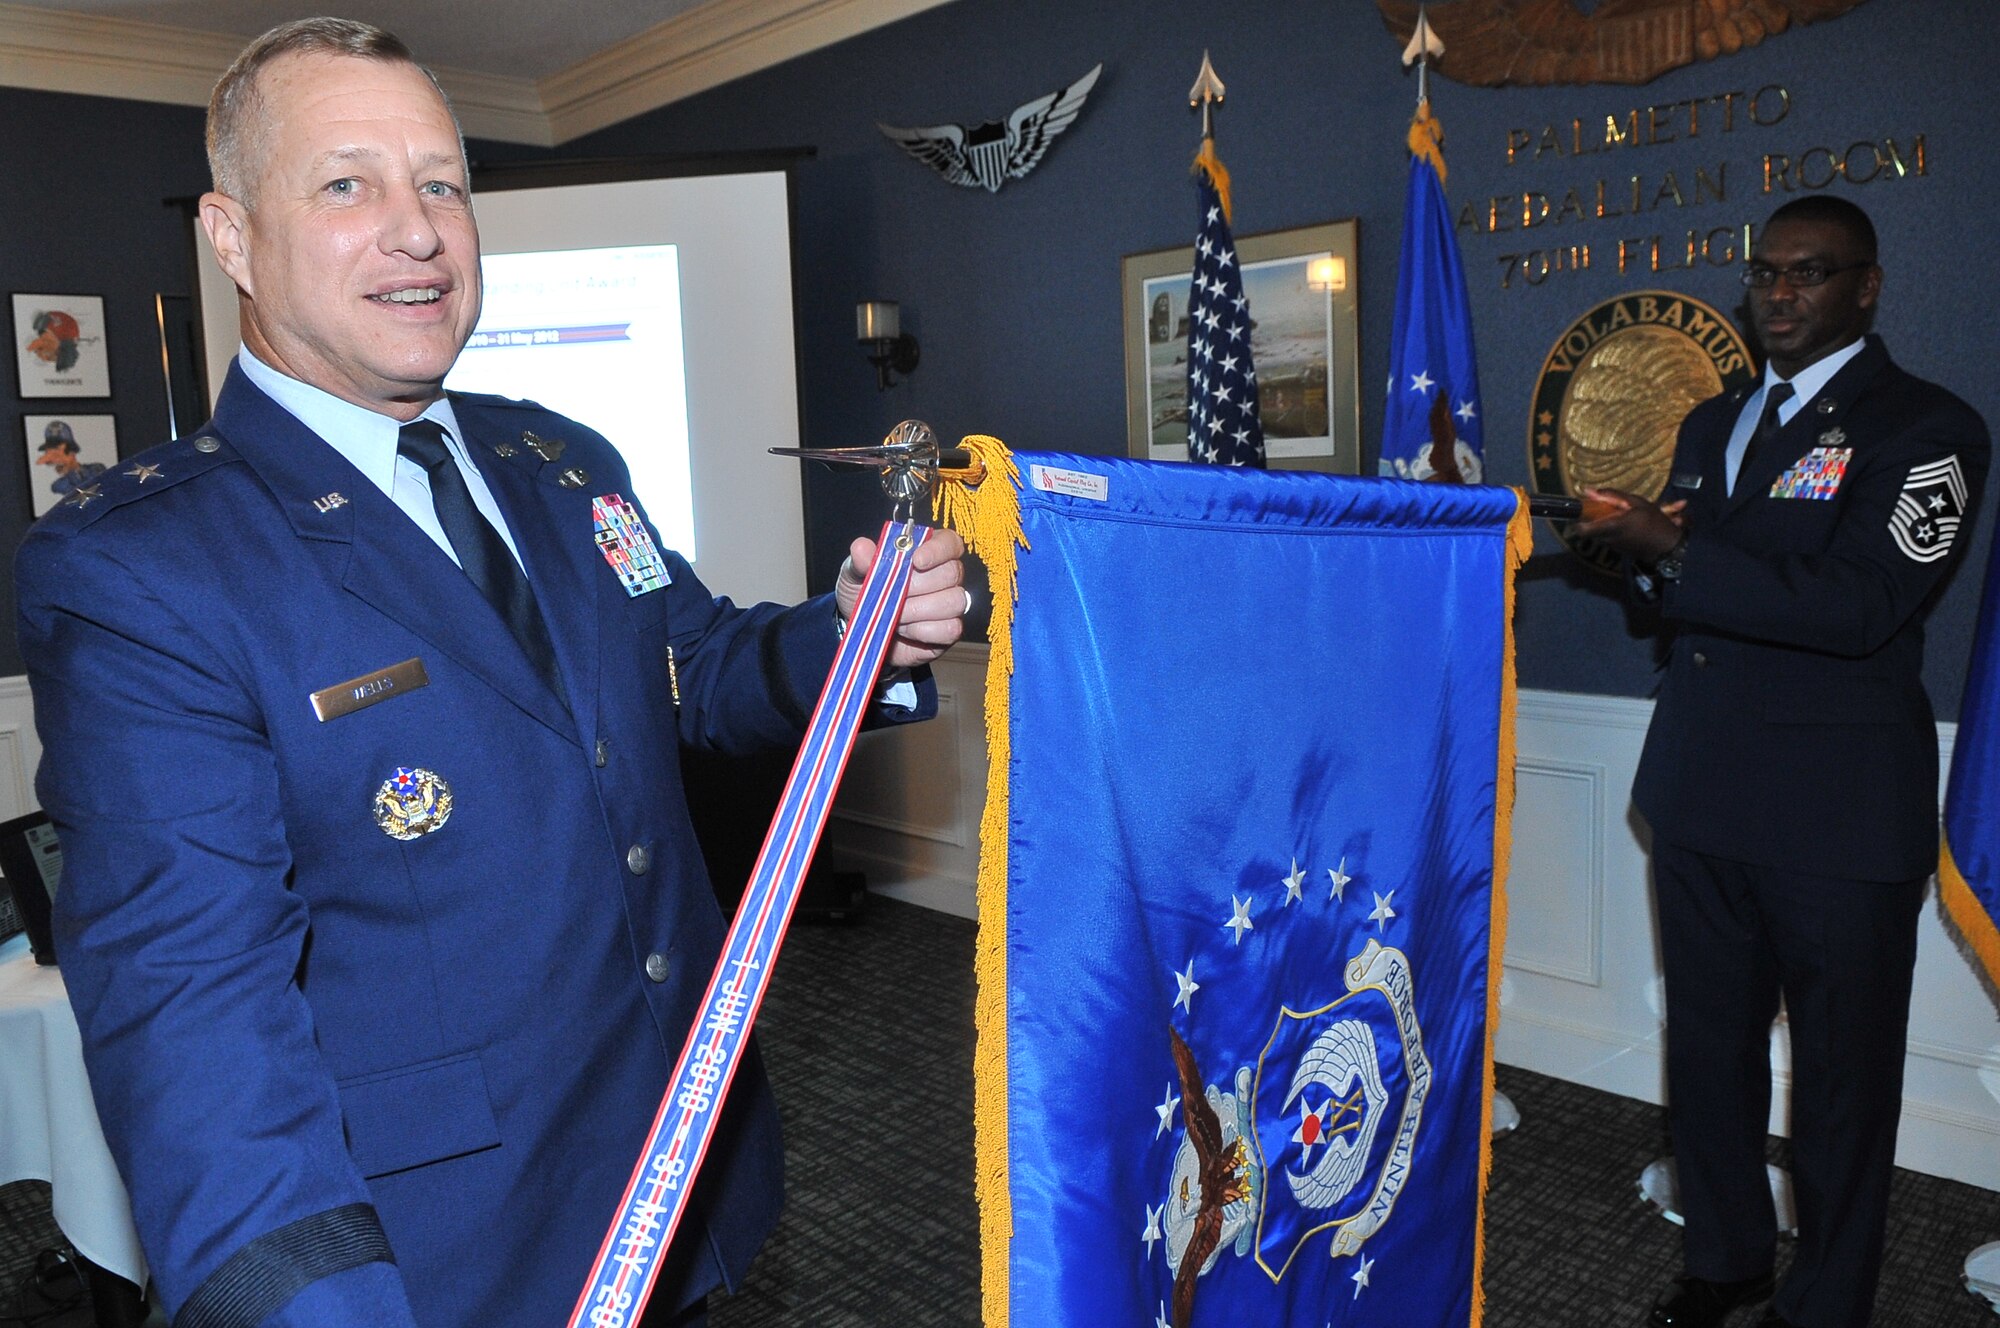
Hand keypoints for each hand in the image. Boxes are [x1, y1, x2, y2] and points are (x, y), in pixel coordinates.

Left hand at [835, 527, 967, 668]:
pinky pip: (950, 628)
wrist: (860, 631)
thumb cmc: (862, 594)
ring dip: (919, 610)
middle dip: (918, 586)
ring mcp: (950, 604)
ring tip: (894, 614)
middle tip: (892, 594)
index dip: (937, 550)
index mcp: (927, 552)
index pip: (949, 542)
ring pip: (953, 602)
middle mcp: (945, 576)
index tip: (917, 560)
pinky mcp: (948, 631)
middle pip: (951, 573)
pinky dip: (923, 631)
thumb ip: (860, 561)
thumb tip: (861, 547)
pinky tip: (905, 630)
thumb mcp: (854, 574)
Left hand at [1574, 487, 1685, 561]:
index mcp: (1611, 526)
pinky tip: (1630, 524)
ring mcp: (1612, 546)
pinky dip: (1615, 529)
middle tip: (1609, 508)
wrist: (1668, 546)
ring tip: (1625, 515)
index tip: (1582, 510)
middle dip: (1596, 518)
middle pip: (1590, 529)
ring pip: (1600, 533)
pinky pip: (1609, 537)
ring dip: (1606, 523)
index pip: (1581, 529)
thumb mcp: (1636, 502)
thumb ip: (1611, 495)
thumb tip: (1587, 491)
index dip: (1577, 520)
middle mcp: (1608, 539)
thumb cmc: (1654, 521)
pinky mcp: (1618, 550)